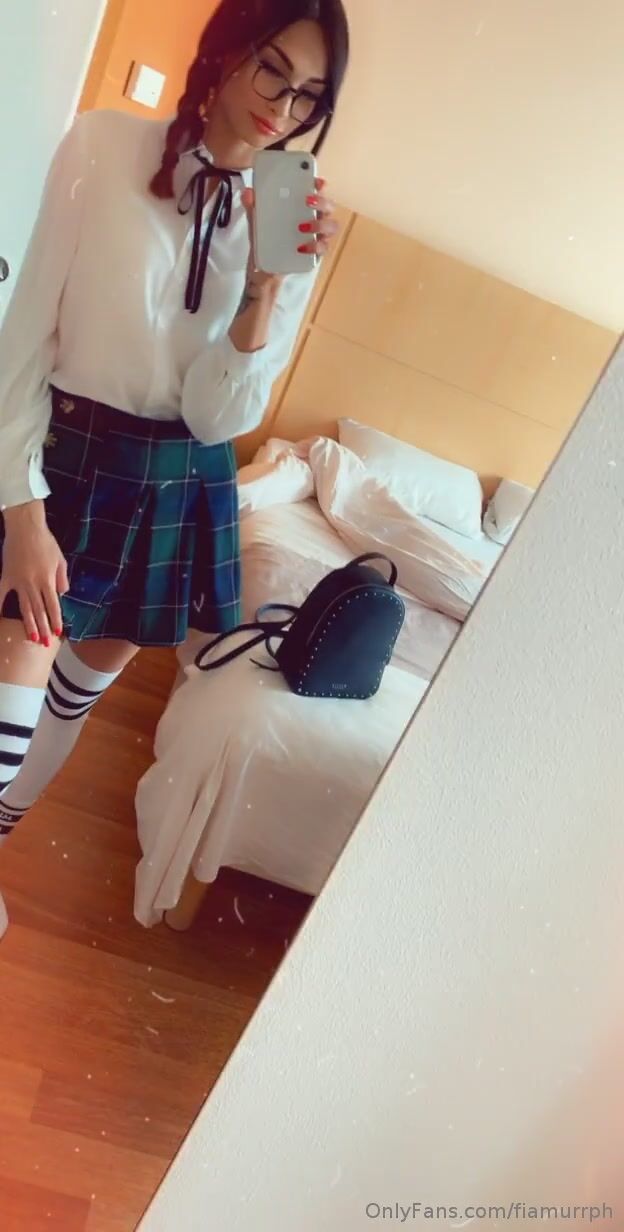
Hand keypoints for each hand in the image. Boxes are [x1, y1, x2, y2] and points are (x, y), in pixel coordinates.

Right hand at [0, 504, 67, 644]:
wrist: (25, 527)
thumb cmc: (45, 542)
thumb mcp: (60, 559)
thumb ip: (62, 578)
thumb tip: (62, 593)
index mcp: (48, 580)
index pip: (53, 605)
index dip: (56, 620)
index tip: (58, 632)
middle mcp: (33, 584)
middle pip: (39, 610)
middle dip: (44, 628)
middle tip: (45, 643)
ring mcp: (18, 582)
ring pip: (24, 607)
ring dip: (29, 624)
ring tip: (32, 638)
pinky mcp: (6, 577)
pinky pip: (1, 594)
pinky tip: (0, 618)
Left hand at [240, 176, 339, 277]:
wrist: (264, 269)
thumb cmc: (266, 240)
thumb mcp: (257, 221)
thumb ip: (253, 206)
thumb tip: (247, 192)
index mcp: (303, 207)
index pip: (317, 191)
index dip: (320, 185)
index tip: (317, 181)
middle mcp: (315, 219)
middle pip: (329, 206)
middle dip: (322, 201)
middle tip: (307, 201)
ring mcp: (317, 236)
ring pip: (331, 226)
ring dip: (320, 224)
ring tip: (302, 227)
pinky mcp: (316, 254)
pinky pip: (322, 248)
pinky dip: (314, 246)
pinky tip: (301, 247)